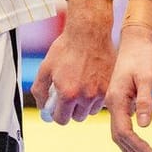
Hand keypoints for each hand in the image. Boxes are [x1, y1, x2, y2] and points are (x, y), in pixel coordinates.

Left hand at [31, 0, 113, 124]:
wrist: (89, 32)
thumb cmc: (66, 48)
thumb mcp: (45, 68)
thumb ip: (40, 91)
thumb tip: (43, 107)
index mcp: (68, 94)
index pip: (62, 119)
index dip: (57, 115)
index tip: (57, 108)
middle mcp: (86, 96)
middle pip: (77, 117)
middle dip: (71, 110)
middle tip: (68, 96)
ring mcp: (101, 91)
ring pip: (92, 110)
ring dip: (85, 105)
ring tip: (81, 88)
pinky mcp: (111, 85)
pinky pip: (103, 100)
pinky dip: (97, 97)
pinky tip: (92, 83)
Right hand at [106, 27, 151, 151]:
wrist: (136, 42)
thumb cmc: (142, 58)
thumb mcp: (147, 78)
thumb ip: (144, 101)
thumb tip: (144, 125)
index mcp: (116, 100)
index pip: (123, 132)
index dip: (137, 146)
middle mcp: (112, 104)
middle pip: (119, 137)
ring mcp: (115, 104)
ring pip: (120, 134)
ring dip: (133, 150)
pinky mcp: (121, 102)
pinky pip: (123, 127)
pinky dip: (131, 140)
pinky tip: (142, 147)